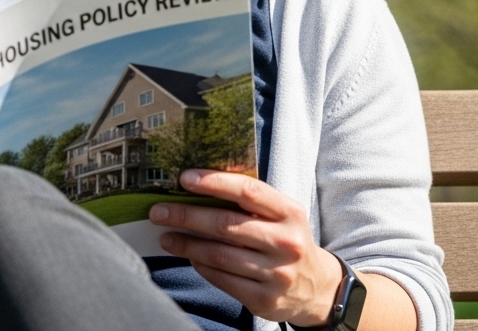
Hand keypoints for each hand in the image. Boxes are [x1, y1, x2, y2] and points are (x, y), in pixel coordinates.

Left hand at [149, 168, 342, 324]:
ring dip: (186, 244)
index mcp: (290, 213)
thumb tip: (199, 184)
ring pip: (219, 254)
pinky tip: (189, 256)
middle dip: (186, 216)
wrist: (318, 288)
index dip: (214, 182)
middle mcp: (286, 242)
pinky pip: (222, 279)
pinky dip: (201, 265)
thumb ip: (251, 201)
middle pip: (226, 224)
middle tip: (158, 211)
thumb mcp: (282, 216)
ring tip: (166, 236)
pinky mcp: (264, 299)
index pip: (248, 191)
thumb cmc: (287, 240)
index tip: (184, 178)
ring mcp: (276, 273)